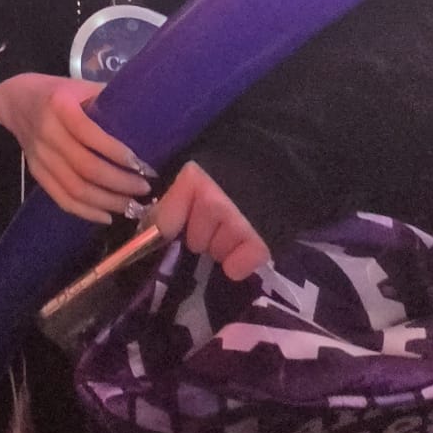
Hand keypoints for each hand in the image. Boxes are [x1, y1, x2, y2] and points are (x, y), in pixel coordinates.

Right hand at [0, 74, 150, 224]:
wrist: (15, 100)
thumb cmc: (57, 91)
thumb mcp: (81, 86)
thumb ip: (109, 100)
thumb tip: (149, 116)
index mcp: (60, 106)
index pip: (91, 135)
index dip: (118, 153)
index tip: (144, 165)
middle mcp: (47, 133)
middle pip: (85, 167)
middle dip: (119, 182)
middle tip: (144, 189)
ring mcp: (39, 156)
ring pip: (75, 188)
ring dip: (107, 201)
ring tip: (132, 206)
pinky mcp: (36, 173)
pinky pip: (61, 198)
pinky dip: (85, 212)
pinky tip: (107, 216)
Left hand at [150, 161, 269, 280]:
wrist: (284, 163)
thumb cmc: (235, 168)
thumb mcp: (202, 173)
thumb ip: (176, 198)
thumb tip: (148, 230)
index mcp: (195, 180)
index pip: (165, 222)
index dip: (171, 229)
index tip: (177, 231)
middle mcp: (213, 201)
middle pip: (195, 241)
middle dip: (205, 234)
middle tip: (221, 219)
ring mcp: (237, 222)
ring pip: (216, 254)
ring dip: (224, 246)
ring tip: (239, 225)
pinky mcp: (260, 242)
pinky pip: (236, 268)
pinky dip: (240, 263)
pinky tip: (247, 247)